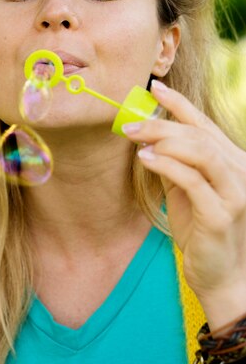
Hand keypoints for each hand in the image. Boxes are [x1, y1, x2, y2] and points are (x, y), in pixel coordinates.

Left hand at [122, 80, 245, 327]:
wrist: (221, 276)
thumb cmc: (202, 230)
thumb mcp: (186, 190)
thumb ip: (175, 164)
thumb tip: (149, 138)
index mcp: (231, 162)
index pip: (204, 124)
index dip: (180, 104)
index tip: (155, 88)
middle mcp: (239, 172)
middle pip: (199, 135)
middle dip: (161, 123)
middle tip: (130, 123)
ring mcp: (234, 193)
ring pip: (199, 151)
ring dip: (163, 141)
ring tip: (135, 139)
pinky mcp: (220, 215)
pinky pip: (192, 180)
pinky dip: (167, 165)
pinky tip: (146, 159)